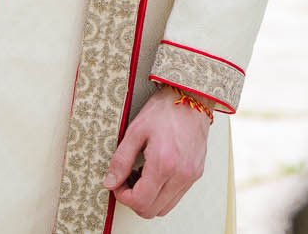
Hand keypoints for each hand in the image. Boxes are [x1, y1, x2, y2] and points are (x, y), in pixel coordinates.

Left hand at [104, 87, 211, 218]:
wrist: (192, 96)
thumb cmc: (165, 110)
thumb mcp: (135, 131)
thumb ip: (121, 160)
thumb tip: (110, 182)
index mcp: (164, 164)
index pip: (140, 202)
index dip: (123, 197)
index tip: (118, 184)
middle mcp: (181, 174)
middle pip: (152, 210)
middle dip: (134, 200)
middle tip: (127, 181)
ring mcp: (191, 175)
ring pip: (165, 208)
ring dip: (149, 199)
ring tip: (141, 176)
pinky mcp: (197, 173)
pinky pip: (176, 196)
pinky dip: (162, 193)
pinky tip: (155, 174)